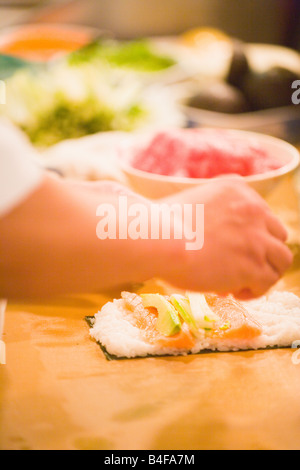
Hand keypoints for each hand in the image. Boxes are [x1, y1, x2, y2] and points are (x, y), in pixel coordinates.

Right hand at [160, 180, 292, 298]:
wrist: (159, 238)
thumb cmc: (160, 224)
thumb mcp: (191, 200)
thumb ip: (210, 211)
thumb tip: (212, 242)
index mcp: (237, 189)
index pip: (261, 215)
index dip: (251, 237)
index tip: (235, 251)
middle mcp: (253, 210)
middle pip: (278, 235)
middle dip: (263, 253)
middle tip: (243, 268)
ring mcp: (256, 238)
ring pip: (281, 260)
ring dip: (264, 273)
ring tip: (242, 284)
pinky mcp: (253, 265)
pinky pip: (268, 282)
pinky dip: (255, 290)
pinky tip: (234, 293)